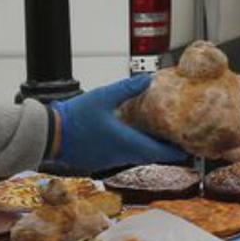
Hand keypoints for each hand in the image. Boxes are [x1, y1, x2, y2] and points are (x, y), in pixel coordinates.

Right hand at [52, 74, 187, 174]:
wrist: (50, 135)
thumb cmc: (75, 117)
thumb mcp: (103, 96)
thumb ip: (127, 89)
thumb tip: (148, 79)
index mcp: (127, 143)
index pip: (160, 152)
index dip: (176, 151)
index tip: (189, 148)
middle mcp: (122, 156)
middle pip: (151, 156)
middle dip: (165, 149)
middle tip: (177, 139)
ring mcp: (110, 161)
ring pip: (136, 156)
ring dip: (148, 148)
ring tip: (157, 136)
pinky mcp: (99, 161)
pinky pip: (122, 156)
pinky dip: (132, 148)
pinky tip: (130, 137)